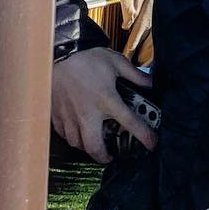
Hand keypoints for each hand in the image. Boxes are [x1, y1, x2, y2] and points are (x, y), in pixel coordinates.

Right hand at [51, 47, 154, 162]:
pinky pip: (63, 134)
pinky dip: (72, 137)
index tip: (152, 144)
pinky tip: (77, 132)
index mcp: (106, 99)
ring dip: (87, 147)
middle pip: (94, 147)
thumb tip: (151, 83)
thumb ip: (136, 75)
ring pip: (77, 143)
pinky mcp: (57, 114)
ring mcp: (70, 115)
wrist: (58, 53)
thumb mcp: (117, 62)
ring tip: (94, 143)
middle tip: (110, 155)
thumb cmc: (87, 57)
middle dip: (104, 156)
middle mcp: (87, 112)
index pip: (130, 123)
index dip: (144, 136)